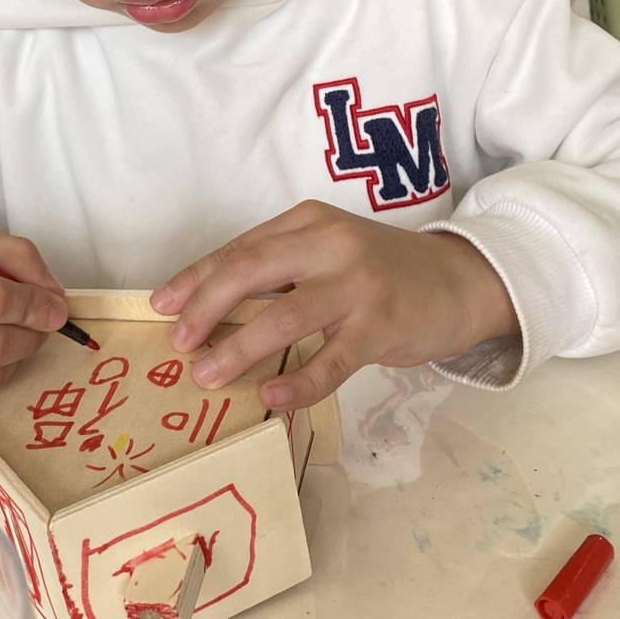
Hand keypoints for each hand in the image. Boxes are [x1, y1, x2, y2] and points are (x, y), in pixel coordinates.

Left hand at [150, 200, 518, 410]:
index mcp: (308, 221)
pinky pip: (331, 360)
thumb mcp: (328, 250)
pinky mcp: (382, 325)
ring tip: (208, 374)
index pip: (239, 248)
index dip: (196, 278)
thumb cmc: (380, 271)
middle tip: (178, 343)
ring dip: (239, 347)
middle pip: (251, 271)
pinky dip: (297, 381)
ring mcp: (357, 284)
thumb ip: (280, 267)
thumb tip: (210, 307)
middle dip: (206, 307)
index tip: (160, 305)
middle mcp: (329, 244)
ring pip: (285, 315)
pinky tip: (271, 397)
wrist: (459, 281)